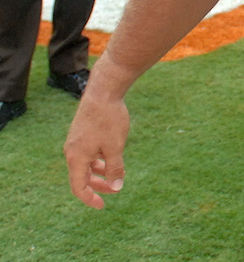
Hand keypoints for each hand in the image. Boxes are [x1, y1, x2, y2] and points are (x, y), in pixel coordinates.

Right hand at [64, 86, 129, 209]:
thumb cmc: (109, 120)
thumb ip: (115, 169)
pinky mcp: (81, 133)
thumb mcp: (115, 147)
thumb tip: (116, 188)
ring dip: (101, 172)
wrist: (104, 91)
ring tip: (119, 173)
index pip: (78, 187)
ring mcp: (75, 142)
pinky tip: (113, 157)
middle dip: (99, 185)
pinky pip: (88, 153)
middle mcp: (71, 151)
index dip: (90, 199)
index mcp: (76, 158)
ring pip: (86, 164)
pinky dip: (99, 159)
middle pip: (82, 177)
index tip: (102, 206)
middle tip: (117, 190)